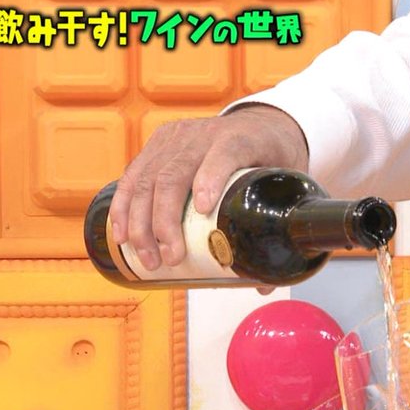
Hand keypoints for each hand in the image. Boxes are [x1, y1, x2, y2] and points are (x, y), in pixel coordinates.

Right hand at [109, 104, 309, 269]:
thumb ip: (279, 227)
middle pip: (175, 174)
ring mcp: (177, 137)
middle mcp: (205, 134)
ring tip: (148, 258)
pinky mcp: (158, 143)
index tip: (204, 208)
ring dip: (141, 222)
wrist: (259, 124)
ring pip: (148, 177)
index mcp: (241, 140)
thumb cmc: (272, 158)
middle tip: (169, 258)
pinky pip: (133, 175)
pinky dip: (123, 207)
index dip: (211, 178)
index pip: (225, 153)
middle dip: (165, 220)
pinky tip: (122, 234)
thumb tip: (263, 285)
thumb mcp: (287, 182)